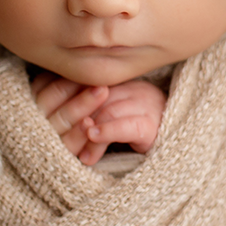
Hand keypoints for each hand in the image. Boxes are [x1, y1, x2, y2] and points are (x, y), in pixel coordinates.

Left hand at [32, 74, 165, 164]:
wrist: (179, 145)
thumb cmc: (138, 132)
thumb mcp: (112, 117)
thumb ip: (91, 112)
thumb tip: (59, 117)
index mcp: (123, 83)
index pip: (88, 81)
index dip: (65, 92)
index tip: (46, 106)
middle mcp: (135, 89)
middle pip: (95, 95)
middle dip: (74, 112)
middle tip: (54, 130)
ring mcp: (145, 105)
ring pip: (108, 110)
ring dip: (86, 128)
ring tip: (71, 142)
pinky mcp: (152, 125)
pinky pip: (126, 125)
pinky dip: (107, 130)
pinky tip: (92, 135)